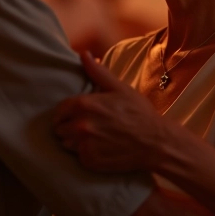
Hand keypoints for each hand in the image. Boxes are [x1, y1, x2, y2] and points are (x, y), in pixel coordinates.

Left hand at [53, 52, 170, 172]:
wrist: (156, 142)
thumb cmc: (139, 113)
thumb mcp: (120, 88)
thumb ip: (97, 72)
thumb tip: (83, 54)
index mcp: (84, 104)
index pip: (59, 111)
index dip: (66, 113)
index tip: (76, 115)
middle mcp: (80, 125)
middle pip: (59, 129)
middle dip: (70, 127)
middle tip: (88, 127)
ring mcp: (84, 144)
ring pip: (66, 144)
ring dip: (75, 142)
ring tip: (93, 138)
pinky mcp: (89, 161)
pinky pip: (77, 157)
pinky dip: (86, 154)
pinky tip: (100, 149)